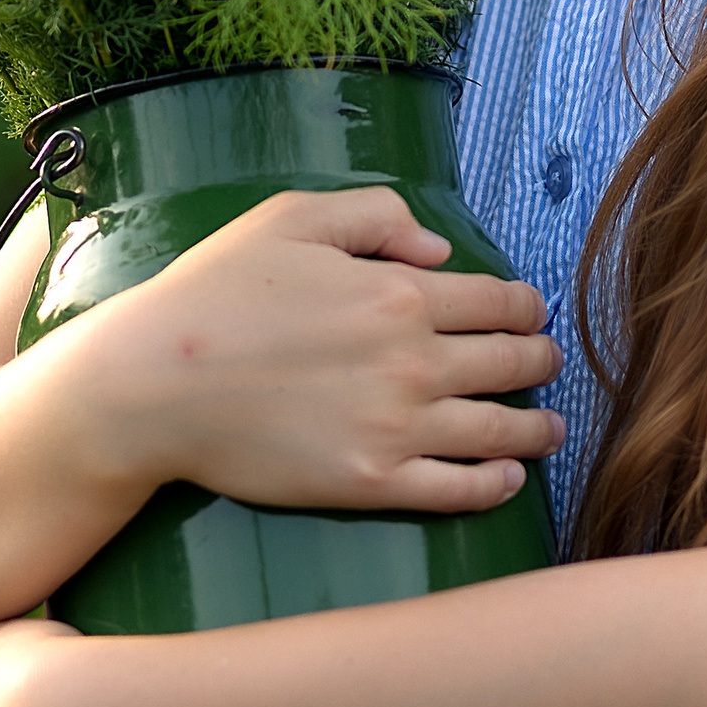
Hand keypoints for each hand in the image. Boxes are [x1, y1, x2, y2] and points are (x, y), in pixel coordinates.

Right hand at [76, 185, 562, 515]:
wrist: (155, 384)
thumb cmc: (215, 292)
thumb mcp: (292, 218)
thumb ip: (377, 217)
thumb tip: (441, 252)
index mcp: (400, 294)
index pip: (498, 301)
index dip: (526, 307)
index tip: (532, 313)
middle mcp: (413, 362)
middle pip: (510, 363)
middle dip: (539, 360)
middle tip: (546, 363)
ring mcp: (397, 428)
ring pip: (499, 431)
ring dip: (537, 428)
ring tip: (551, 429)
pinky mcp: (373, 483)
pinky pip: (458, 489)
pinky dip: (496, 484)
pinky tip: (509, 478)